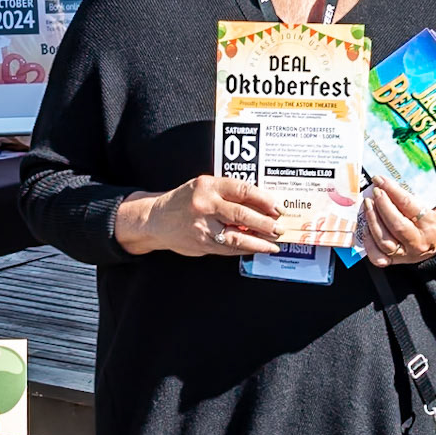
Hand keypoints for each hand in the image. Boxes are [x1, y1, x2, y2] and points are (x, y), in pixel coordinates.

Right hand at [115, 174, 283, 256]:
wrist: (155, 219)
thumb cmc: (185, 202)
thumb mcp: (203, 188)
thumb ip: (228, 194)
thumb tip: (261, 206)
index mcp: (208, 185)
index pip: (242, 189)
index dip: (263, 199)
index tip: (277, 207)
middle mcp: (205, 204)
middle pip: (242, 213)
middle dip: (265, 223)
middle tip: (280, 228)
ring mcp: (202, 226)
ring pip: (237, 235)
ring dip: (259, 241)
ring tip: (274, 244)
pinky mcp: (201, 243)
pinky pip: (228, 248)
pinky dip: (246, 249)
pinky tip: (257, 249)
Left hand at [362, 178, 435, 267]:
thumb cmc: (431, 219)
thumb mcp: (429, 205)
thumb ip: (409, 197)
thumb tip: (386, 184)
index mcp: (430, 224)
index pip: (409, 205)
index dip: (392, 190)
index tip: (380, 180)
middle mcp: (418, 241)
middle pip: (396, 224)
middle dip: (382, 205)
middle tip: (374, 192)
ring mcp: (405, 254)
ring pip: (385, 241)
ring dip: (372, 220)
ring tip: (368, 205)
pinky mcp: (395, 261)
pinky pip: (377, 256)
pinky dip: (368, 241)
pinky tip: (366, 226)